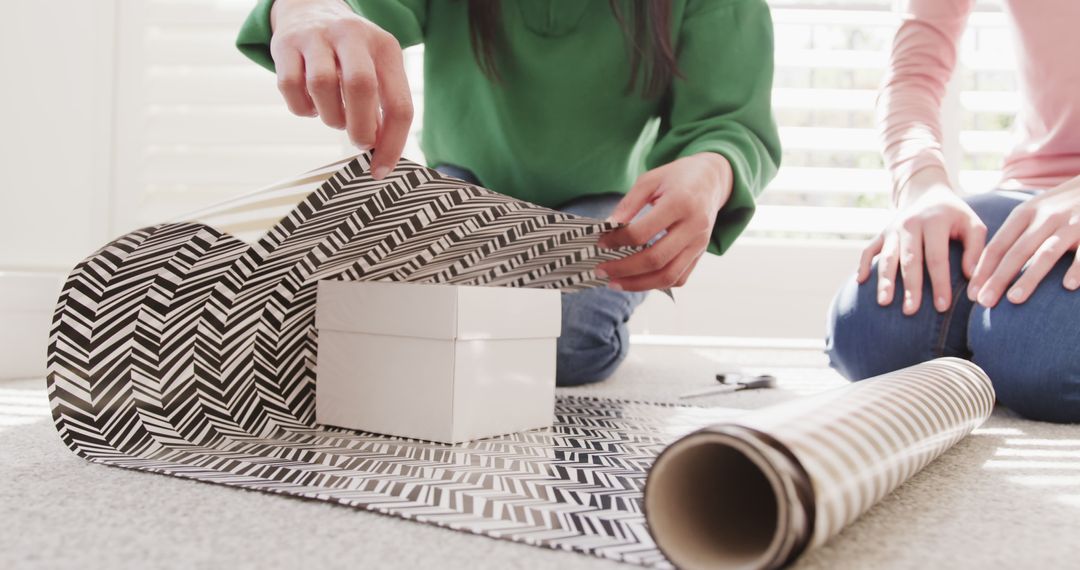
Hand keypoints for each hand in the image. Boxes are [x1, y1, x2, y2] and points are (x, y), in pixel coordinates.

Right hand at [270, 0, 412, 177]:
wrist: (311, 9)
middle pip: (360, 87)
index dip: (392, 143)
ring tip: (334, 116)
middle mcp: (352, 36)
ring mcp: (316, 37)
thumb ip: (382, 107)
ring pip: (321, 86)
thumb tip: (380, 152)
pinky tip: (311, 104)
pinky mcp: (286, 44)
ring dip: (329, 116)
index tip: (380, 168)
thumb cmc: (350, 54)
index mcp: (385, 47)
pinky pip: (291, 87)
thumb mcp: (376, 68)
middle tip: (358, 141)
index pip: (399, 103)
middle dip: (359, 127)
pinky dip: (302, 108)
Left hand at [595, 153, 732, 290]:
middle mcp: (694, 227)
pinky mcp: (700, 254)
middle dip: (623, 269)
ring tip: (615, 283)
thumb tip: (608, 227)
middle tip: (601, 270)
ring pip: (669, 276)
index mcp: (680, 203)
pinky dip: (657, 284)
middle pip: (656, 259)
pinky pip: (679, 278)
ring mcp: (699, 244)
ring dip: (639, 284)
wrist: (711, 179)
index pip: (642, 233)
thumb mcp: (650, 180)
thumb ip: (629, 204)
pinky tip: (638, 280)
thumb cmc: (677, 178)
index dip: (617, 241)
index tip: (600, 243)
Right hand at [857, 170, 986, 314]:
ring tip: (884, 302)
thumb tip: (971, 279)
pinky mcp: (881, 233)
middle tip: (911, 312)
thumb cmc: (954, 216)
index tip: (942, 307)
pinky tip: (860, 282)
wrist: (926, 193)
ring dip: (884, 280)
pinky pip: (869, 250)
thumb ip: (976, 250)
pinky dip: (864, 265)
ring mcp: (892, 229)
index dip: (940, 283)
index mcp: (934, 221)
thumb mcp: (972, 225)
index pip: (937, 257)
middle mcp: (910, 224)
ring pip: (887, 257)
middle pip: (910, 260)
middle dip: (910, 287)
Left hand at [967, 176, 1079, 306]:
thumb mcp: (1035, 210)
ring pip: (1046, 253)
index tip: (971, 294)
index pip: (997, 245)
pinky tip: (1067, 286)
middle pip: (1016, 252)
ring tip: (1014, 299)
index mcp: (1025, 213)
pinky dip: (1077, 269)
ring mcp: (1071, 223)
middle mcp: (1045, 217)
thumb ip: (1016, 234)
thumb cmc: (1062, 204)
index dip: (982, 270)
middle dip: (998, 278)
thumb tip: (985, 268)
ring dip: (1029, 277)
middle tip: (984, 302)